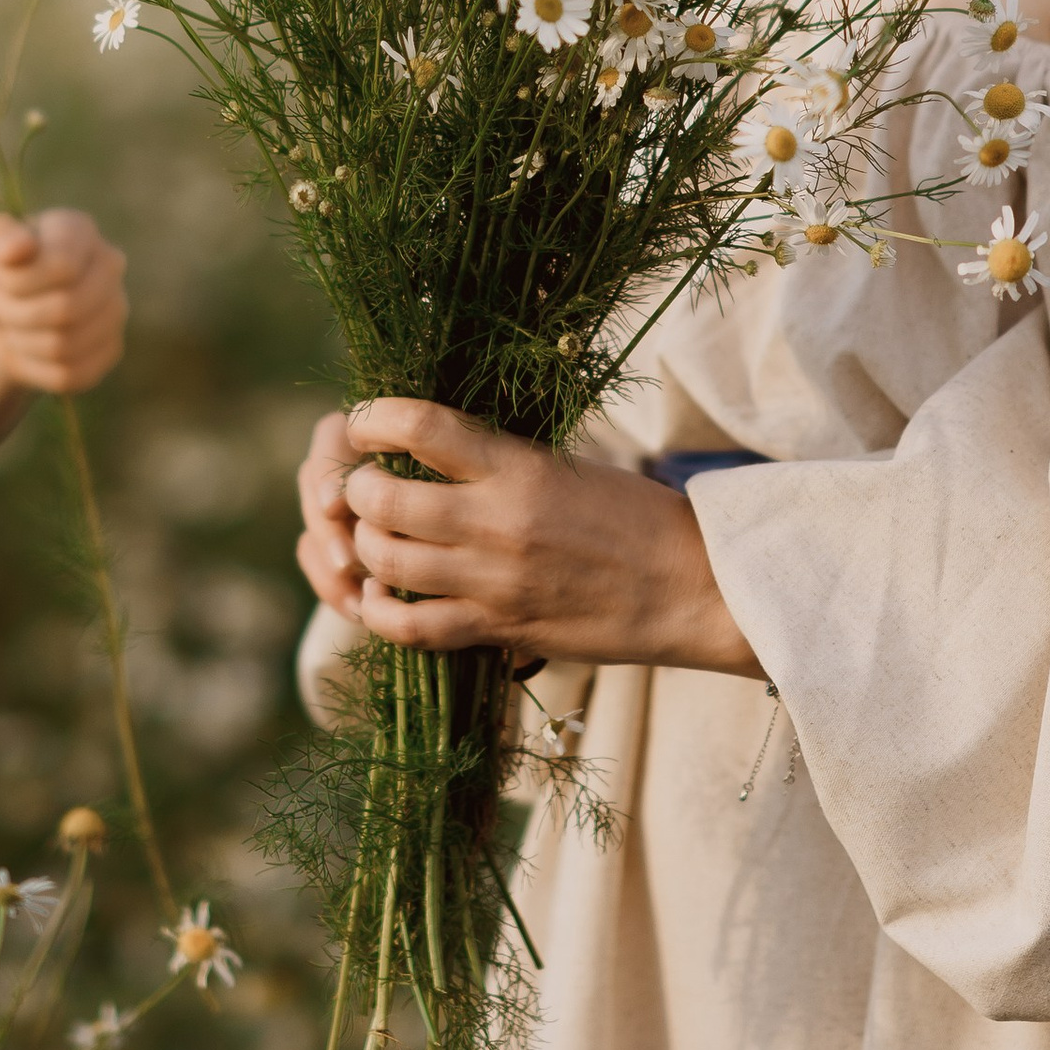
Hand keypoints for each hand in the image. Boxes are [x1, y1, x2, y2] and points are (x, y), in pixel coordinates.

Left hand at [0, 208, 127, 396]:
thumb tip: (19, 247)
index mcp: (79, 230)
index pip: (61, 266)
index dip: (17, 282)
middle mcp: (109, 265)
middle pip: (68, 308)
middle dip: (15, 314)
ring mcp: (115, 309)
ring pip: (65, 345)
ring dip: (20, 341)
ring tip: (10, 325)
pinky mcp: (110, 350)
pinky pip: (70, 374)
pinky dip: (34, 367)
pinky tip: (26, 349)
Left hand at [294, 399, 760, 677]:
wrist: (693, 585)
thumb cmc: (635, 518)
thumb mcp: (567, 467)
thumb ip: (499, 462)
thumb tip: (429, 448)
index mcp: (519, 466)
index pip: (421, 426)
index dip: (373, 420)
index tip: (361, 423)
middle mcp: (499, 520)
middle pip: (385, 498)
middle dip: (356, 490)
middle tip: (360, 487)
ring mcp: (495, 580)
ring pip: (388, 562)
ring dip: (364, 546)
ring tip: (370, 536)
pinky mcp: (500, 629)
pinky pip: (414, 628)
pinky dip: (381, 613)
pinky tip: (377, 598)